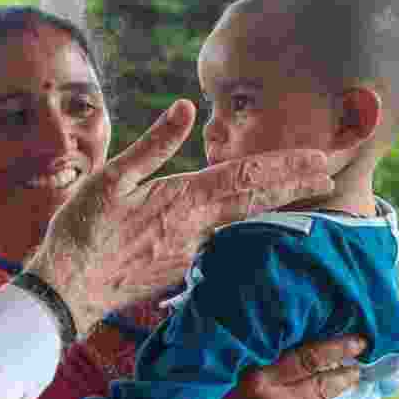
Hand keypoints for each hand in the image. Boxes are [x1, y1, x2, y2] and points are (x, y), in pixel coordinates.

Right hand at [27, 99, 333, 334]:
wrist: (69, 289)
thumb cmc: (82, 230)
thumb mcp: (111, 177)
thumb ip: (154, 144)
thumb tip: (185, 108)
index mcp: (182, 200)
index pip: (246, 178)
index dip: (285, 167)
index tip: (318, 159)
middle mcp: (197, 228)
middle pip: (255, 201)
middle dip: (294, 184)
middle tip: (329, 171)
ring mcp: (192, 253)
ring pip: (243, 223)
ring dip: (276, 206)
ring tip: (303, 192)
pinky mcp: (181, 270)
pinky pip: (223, 241)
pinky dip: (245, 227)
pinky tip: (253, 223)